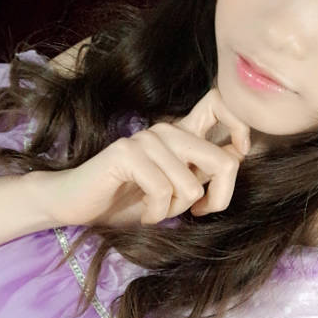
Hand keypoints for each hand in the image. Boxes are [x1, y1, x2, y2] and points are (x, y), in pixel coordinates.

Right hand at [35, 88, 251, 227]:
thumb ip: (203, 173)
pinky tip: (142, 213)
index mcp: (182, 134)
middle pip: (223, 161)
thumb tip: (239, 157)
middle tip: (199, 212)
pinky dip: (154, 213)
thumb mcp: (175, 191)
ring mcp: (147, 139)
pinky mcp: (127, 153)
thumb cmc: (127, 201)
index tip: (239, 158)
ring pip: (191, 186)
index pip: (221, 104)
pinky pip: (162, 191)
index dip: (242, 129)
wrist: (76, 205)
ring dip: (175, 210)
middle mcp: (167, 131)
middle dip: (218, 199)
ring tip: (155, 210)